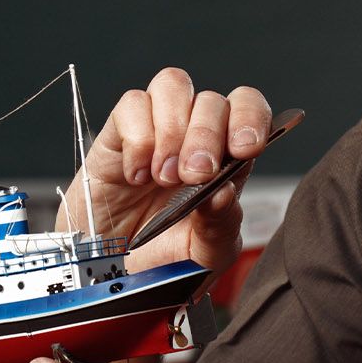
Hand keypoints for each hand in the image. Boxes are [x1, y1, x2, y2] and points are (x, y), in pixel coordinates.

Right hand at [57, 67, 271, 272]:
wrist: (111, 277)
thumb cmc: (164, 262)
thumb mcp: (204, 256)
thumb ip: (220, 227)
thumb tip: (223, 192)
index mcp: (226, 160)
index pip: (249, 109)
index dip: (251, 117)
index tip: (244, 148)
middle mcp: (193, 137)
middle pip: (212, 99)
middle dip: (206, 135)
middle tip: (194, 176)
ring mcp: (156, 132)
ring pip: (173, 85)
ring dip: (173, 129)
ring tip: (162, 176)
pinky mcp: (118, 135)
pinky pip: (132, 104)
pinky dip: (137, 138)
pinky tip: (135, 176)